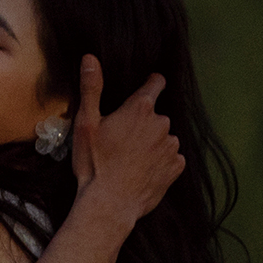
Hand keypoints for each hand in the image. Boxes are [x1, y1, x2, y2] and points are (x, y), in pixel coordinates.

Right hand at [71, 58, 184, 234]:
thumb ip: (91, 88)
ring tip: (131, 158)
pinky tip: (142, 171)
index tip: (150, 84)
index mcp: (139, 109)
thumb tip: (90, 58)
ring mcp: (171, 147)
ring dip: (152, 143)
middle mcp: (161, 124)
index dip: (152, 83)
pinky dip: (160, 162)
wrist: (110, 203)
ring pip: (163, 137)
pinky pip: (171, 158)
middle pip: (155, 115)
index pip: (155, 84)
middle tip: (122, 139)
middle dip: (143, 123)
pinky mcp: (176, 167)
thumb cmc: (94, 163)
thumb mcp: (86, 123)